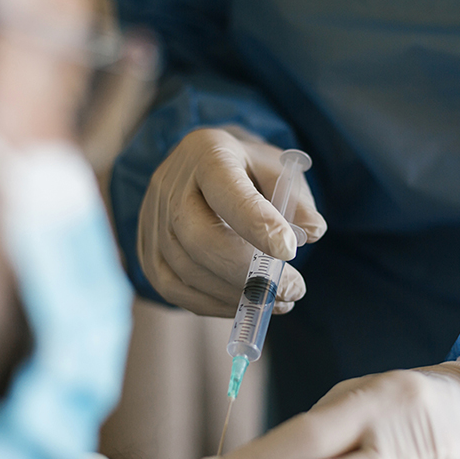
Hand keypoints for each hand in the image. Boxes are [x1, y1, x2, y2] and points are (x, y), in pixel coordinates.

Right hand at [137, 126, 326, 316]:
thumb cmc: (247, 171)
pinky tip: (245, 304)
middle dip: (247, 273)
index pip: (226, 190)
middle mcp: (170, 185)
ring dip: (236, 295)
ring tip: (279, 300)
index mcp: (206, 153)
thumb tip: (312, 232)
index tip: (289, 251)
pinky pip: (173, 289)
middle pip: (198, 238)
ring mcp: (152, 220)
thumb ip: (297, 199)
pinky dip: (213, 304)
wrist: (201, 169)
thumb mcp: (278, 170)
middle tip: (292, 289)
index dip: (256, 224)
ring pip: (186, 271)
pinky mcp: (147, 251)